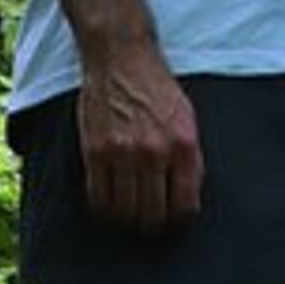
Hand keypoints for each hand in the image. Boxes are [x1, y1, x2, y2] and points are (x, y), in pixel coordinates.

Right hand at [76, 37, 204, 230]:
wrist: (121, 57)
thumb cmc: (156, 88)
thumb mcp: (187, 119)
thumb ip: (190, 158)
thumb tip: (188, 197)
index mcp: (183, 144)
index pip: (185, 205)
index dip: (179, 221)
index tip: (173, 222)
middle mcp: (154, 151)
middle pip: (153, 214)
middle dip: (153, 226)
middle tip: (149, 224)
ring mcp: (122, 152)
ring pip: (125, 211)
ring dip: (127, 220)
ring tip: (128, 215)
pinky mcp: (95, 150)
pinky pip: (97, 197)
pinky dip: (103, 209)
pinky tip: (108, 204)